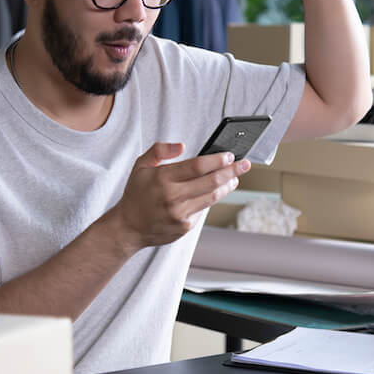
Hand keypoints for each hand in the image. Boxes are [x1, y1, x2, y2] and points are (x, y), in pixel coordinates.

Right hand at [111, 142, 249, 249]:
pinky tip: (214, 192)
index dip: (217, 160)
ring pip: (212, 197)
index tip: (230, 155)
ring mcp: (180, 214)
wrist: (128, 227)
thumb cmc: (136, 194)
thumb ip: (160, 150)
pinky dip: (210, 199)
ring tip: (235, 178)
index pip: (198, 166)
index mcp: (163, 178)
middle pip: (211, 181)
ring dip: (227, 186)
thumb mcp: (141, 166)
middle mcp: (173, 196)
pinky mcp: (185, 227)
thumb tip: (182, 146)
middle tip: (244, 164)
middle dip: (232, 171)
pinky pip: (203, 210)